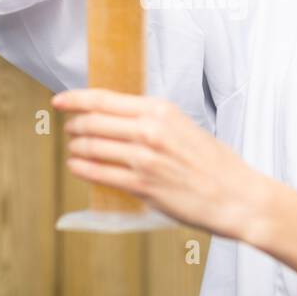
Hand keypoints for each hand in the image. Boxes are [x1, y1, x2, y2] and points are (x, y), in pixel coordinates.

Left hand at [51, 88, 270, 239]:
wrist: (237, 196)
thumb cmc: (216, 164)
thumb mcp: (185, 127)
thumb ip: (153, 121)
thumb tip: (122, 118)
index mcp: (161, 110)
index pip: (105, 99)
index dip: (75, 99)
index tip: (59, 101)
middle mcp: (149, 130)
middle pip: (92, 121)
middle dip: (74, 125)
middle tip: (70, 129)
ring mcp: (143, 159)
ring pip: (91, 147)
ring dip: (76, 148)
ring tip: (74, 149)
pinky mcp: (142, 186)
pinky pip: (98, 174)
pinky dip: (82, 168)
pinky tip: (77, 166)